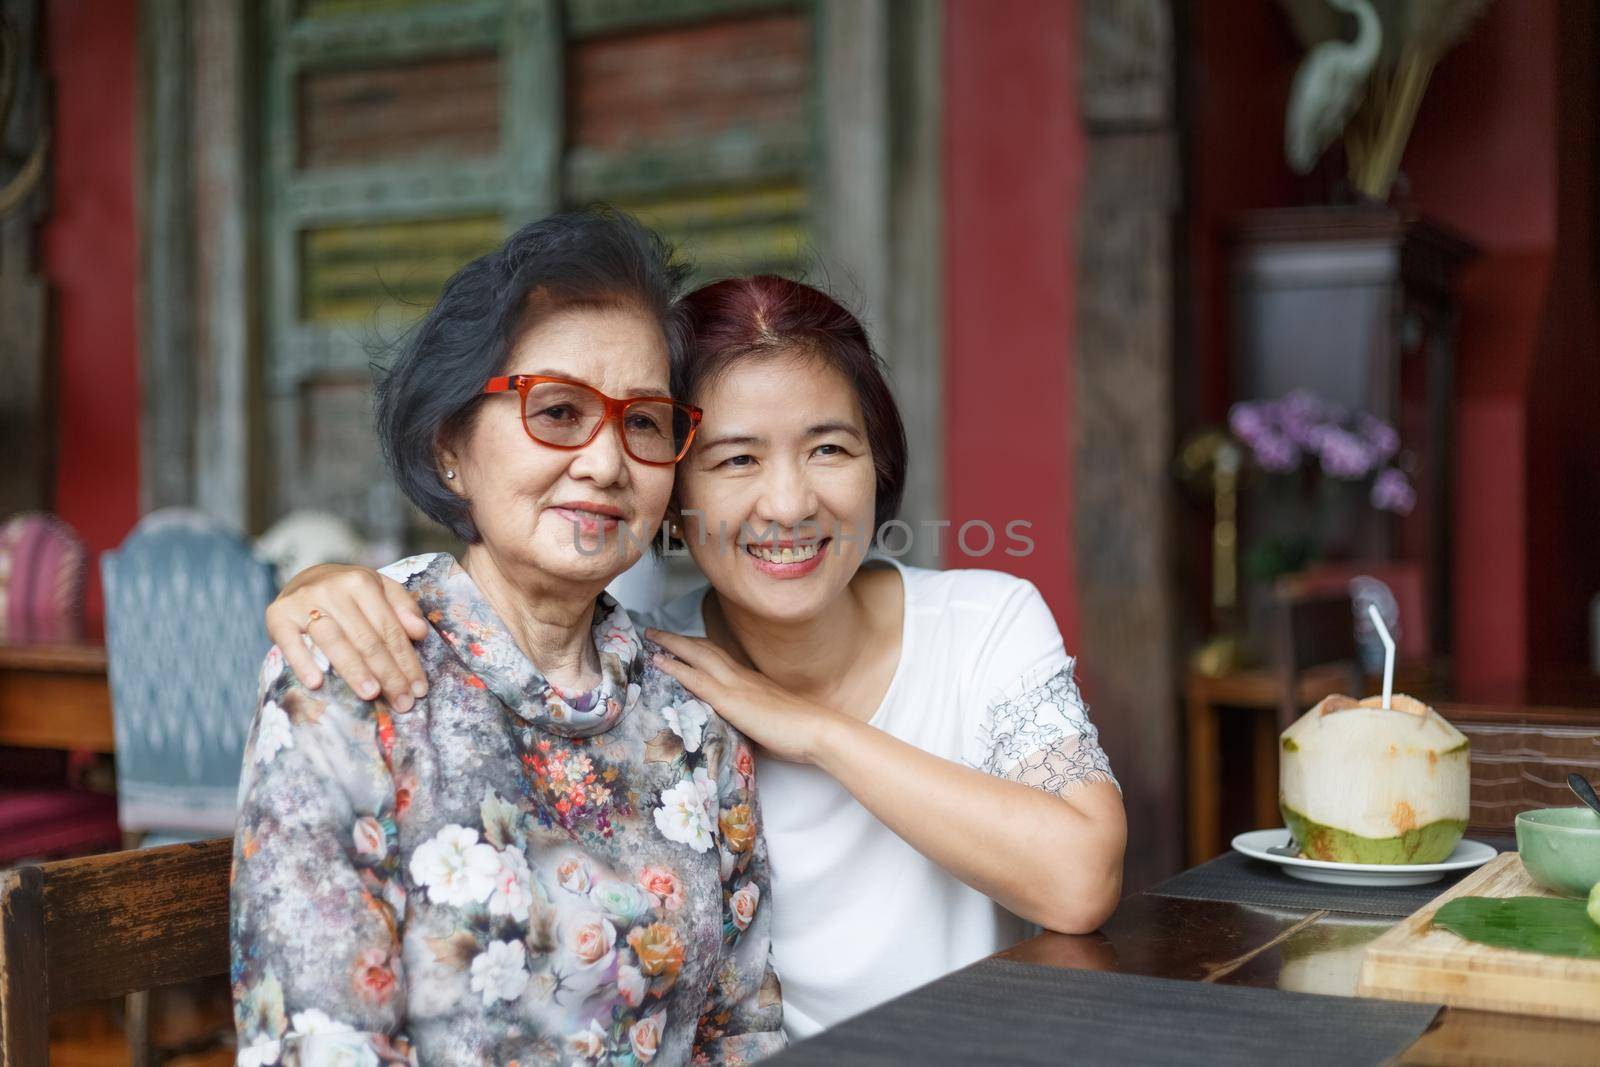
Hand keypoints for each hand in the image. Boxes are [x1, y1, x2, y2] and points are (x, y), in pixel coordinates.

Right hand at [265, 564, 429, 709]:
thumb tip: (420, 632)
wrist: (304, 579)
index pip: (390, 629)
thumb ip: (403, 607)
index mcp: (361, 582)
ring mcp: (303, 602)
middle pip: (366, 639)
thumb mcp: (380, 589)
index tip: (419, 689)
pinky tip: (316, 683)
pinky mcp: (277, 615)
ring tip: (371, 694)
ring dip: (354, 670)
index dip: (407, 661)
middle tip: (402, 702)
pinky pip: (291, 643)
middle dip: (388, 673)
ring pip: (334, 641)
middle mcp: (332, 589)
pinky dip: (303, 662)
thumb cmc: (349, 593)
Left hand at [646, 629, 848, 763]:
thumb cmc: (797, 732)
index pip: (719, 657)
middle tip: (655, 632)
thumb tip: (738, 727)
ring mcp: (735, 685)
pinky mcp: (731, 700)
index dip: (697, 648)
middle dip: (678, 639)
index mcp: (750, 681)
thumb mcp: (767, 719)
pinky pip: (697, 679)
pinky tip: (659, 661)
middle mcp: (741, 676)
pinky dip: (676, 667)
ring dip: (672, 644)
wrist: (817, 731)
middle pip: (705, 648)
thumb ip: (750, 717)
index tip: (680, 642)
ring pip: (698, 655)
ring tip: (651, 637)